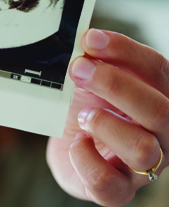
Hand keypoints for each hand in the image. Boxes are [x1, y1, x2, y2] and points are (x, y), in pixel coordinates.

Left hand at [47, 29, 167, 205]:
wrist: (70, 141)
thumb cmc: (86, 103)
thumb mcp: (90, 77)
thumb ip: (95, 59)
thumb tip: (87, 38)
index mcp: (157, 96)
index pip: (157, 69)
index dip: (124, 50)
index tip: (90, 39)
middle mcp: (159, 133)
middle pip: (158, 110)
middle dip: (114, 84)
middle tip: (77, 68)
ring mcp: (141, 166)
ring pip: (142, 149)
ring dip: (104, 124)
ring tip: (81, 114)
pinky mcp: (116, 190)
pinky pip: (108, 185)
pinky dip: (85, 160)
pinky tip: (75, 142)